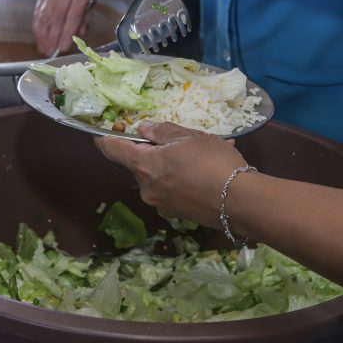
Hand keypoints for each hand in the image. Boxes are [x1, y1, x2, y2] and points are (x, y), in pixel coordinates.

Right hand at [33, 0, 103, 55]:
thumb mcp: (90, 5)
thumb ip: (85, 20)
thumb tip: (78, 35)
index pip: (73, 17)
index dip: (67, 34)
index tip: (63, 47)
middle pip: (56, 18)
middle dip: (52, 38)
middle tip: (50, 52)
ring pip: (44, 17)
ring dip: (42, 35)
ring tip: (42, 49)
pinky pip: (37, 14)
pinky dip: (37, 28)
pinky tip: (38, 39)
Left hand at [95, 121, 245, 224]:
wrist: (241, 203)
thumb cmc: (212, 163)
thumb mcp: (188, 137)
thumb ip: (163, 131)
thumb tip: (144, 129)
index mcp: (143, 166)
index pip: (112, 150)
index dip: (104, 138)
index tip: (102, 130)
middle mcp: (147, 188)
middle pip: (139, 163)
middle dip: (154, 150)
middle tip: (178, 139)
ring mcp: (162, 203)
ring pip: (160, 175)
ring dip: (175, 163)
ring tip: (206, 151)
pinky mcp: (178, 213)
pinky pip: (175, 188)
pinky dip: (186, 177)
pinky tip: (211, 168)